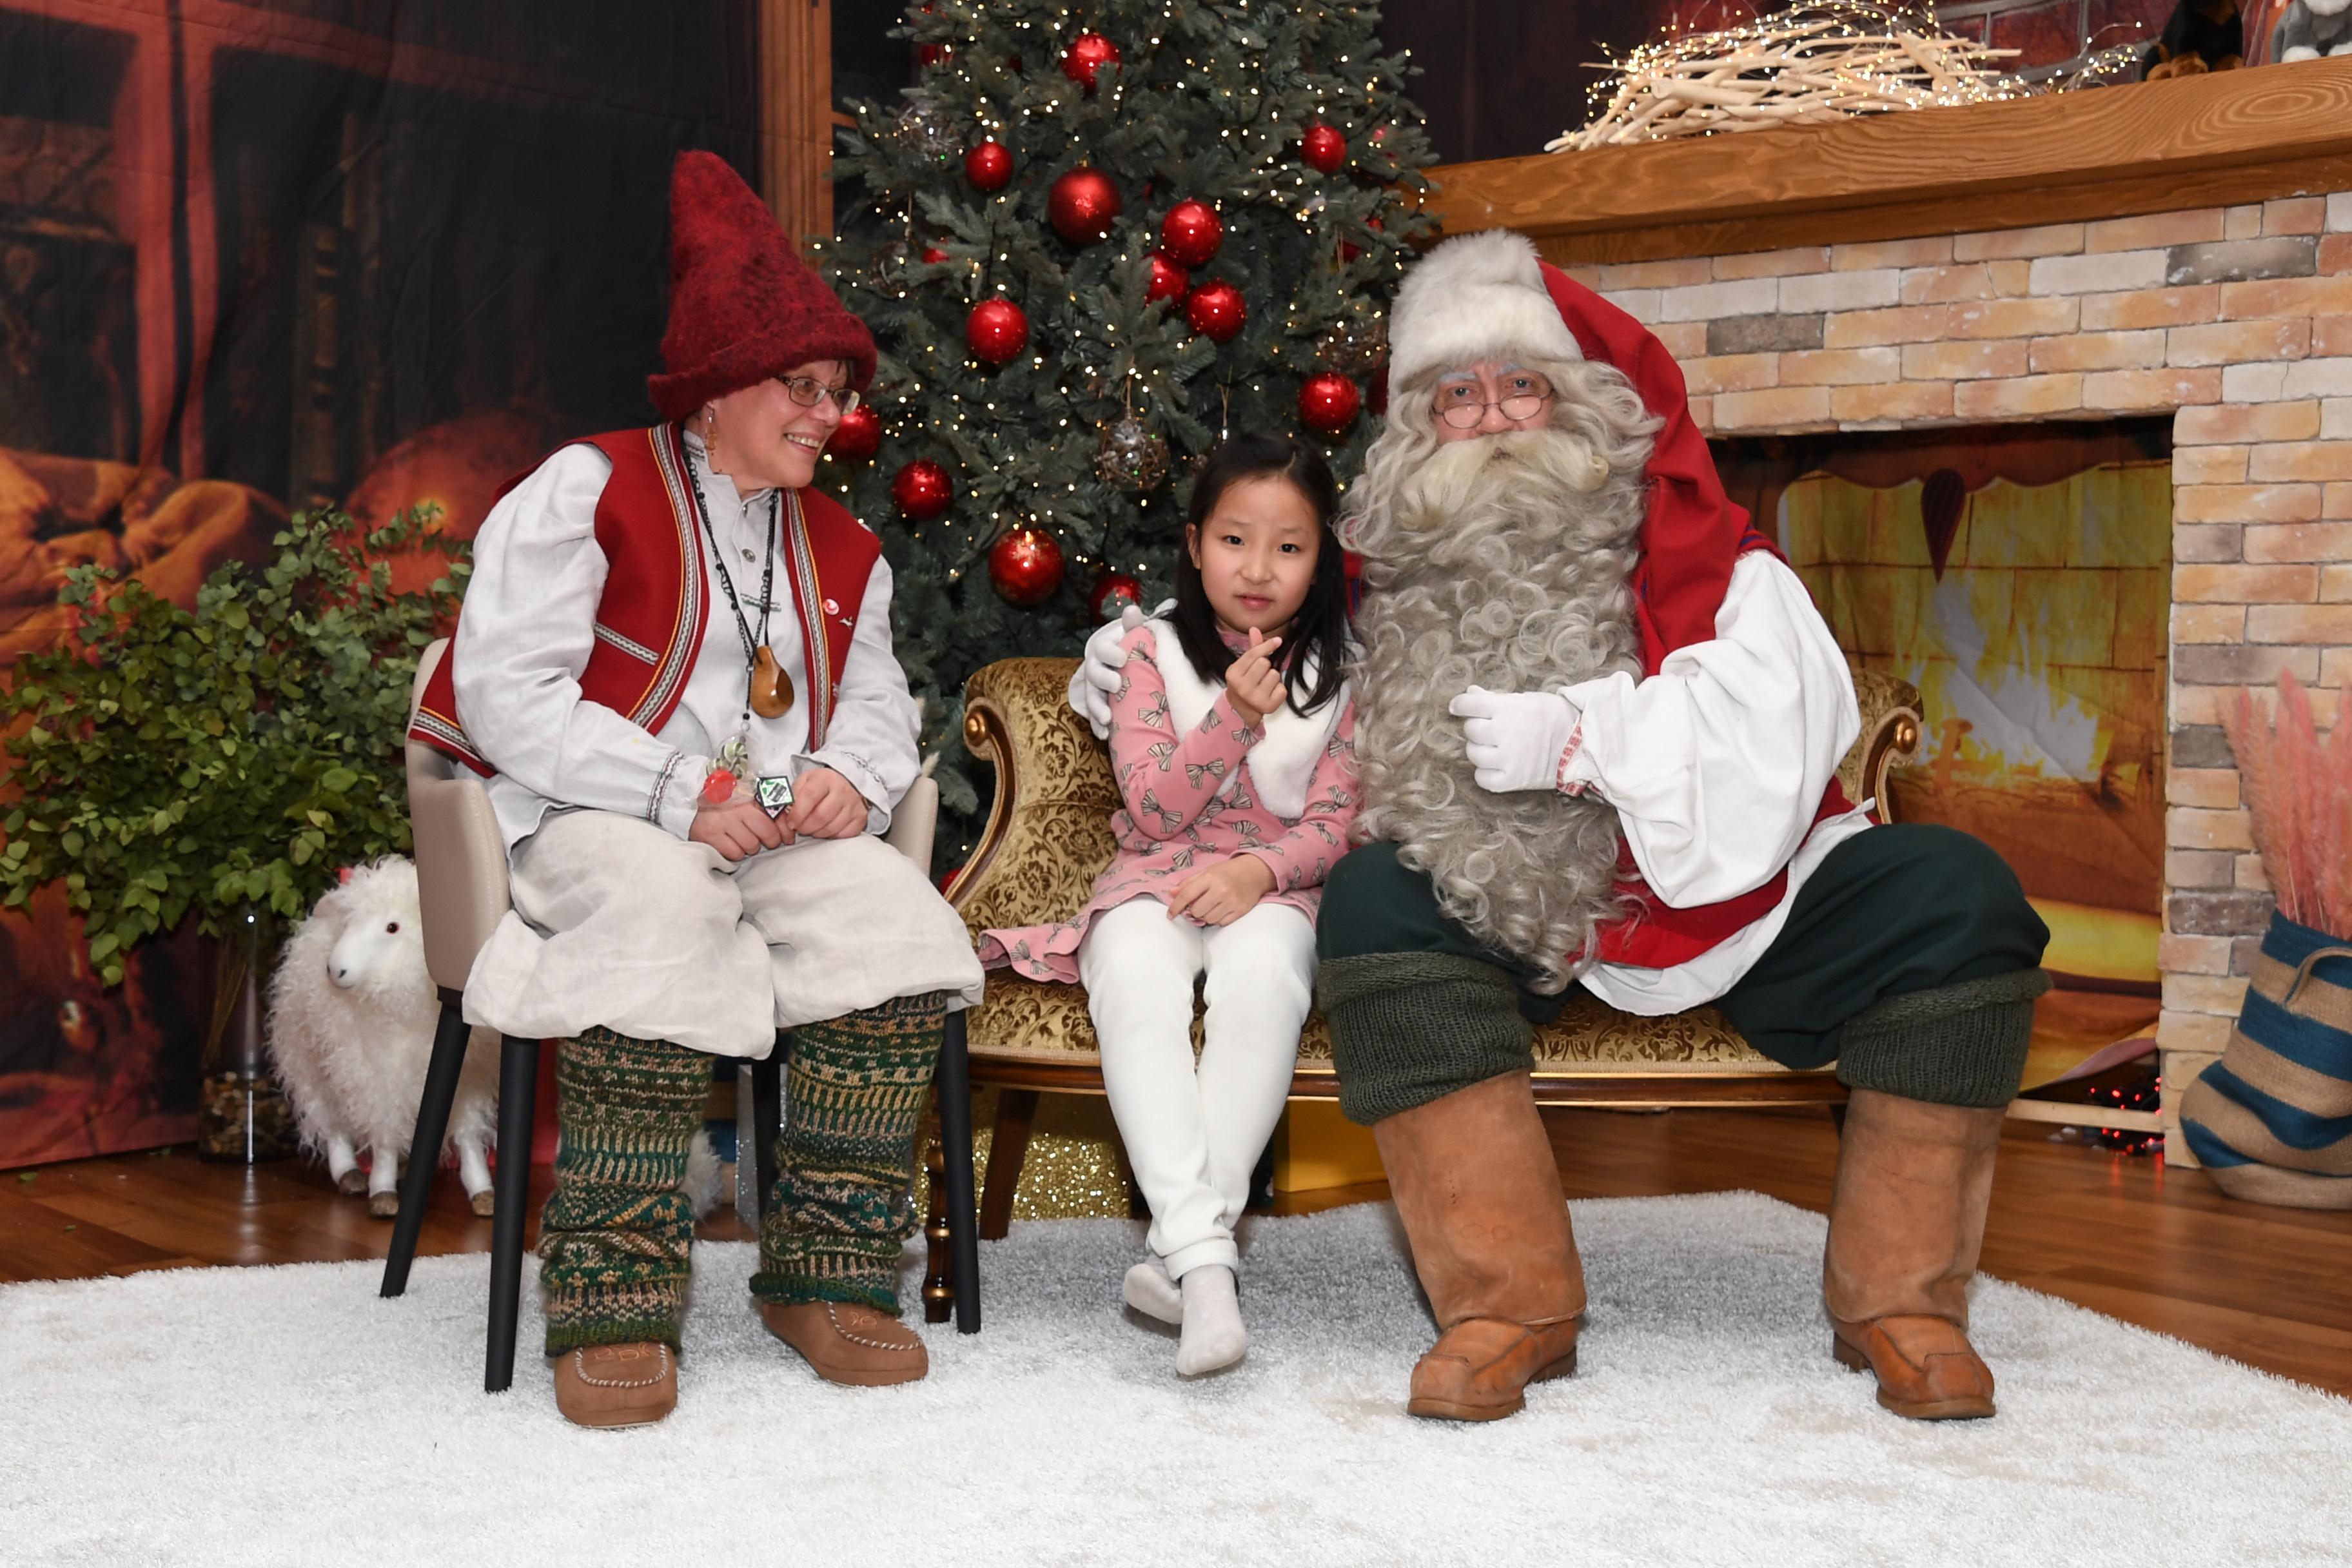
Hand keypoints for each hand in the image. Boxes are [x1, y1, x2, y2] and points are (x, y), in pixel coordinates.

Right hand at [690, 796, 789, 860]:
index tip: (786, 838)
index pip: (776, 817)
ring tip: (739, 837)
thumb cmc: (726, 805)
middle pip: (767, 834)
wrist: (694, 804)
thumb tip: (789, 833)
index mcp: (749, 797)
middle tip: (760, 838)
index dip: (784, 831)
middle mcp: (736, 808)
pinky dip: (734, 852)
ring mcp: (722, 821)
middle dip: (768, 840)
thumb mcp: (749, 802)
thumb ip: (769, 813)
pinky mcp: (709, 835)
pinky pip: (734, 853)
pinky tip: (728, 842)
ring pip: (751, 846)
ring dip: (748, 846)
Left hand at [785, 766, 867, 839]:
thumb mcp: (805, 781)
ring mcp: (854, 805)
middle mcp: (842, 790)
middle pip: (820, 816)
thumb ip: (793, 794)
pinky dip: (831, 836)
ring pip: (831, 828)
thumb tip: (785, 812)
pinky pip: (843, 835)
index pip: (809, 797)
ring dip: (817, 833)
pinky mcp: (860, 818)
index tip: (791, 822)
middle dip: (805, 827)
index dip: (797, 813)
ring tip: (812, 827)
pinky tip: (826, 828)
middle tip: (800, 828)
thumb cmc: (822, 785)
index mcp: (825, 778)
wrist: (847, 783)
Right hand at [1069, 600, 1173, 739]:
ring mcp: (1095, 688)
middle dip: (1104, 680)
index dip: (1111, 653)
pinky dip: (1098, 725)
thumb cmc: (1132, 646)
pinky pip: (1094, 716)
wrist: (1124, 662)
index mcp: (1104, 649)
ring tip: (1108, 719)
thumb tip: (1132, 609)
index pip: (1102, 648)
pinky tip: (1104, 736)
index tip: (1124, 658)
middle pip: (1094, 674)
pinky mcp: (1099, 704)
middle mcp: (1095, 668)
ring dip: (1098, 708)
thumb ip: (1134, 625)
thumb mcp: (1134, 634)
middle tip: (1117, 685)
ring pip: (1091, 697)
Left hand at [1165, 856, 1277, 926]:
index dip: (1175, 906)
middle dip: (1194, 910)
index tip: (1170, 915)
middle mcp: (1221, 890)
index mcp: (1210, 877)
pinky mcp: (1241, 910)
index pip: (1187, 895)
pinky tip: (1222, 909)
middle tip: (1200, 904)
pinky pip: (1222, 923)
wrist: (1256, 872)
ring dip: (1206, 915)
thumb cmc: (1228, 871)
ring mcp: (1232, 901)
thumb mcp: (1207, 871)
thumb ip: (1189, 883)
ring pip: (1208, 919)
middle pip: (1196, 911)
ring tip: (1213, 905)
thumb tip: (1171, 893)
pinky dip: (1218, 919)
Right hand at [1222, 626, 1286, 728]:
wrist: (1242, 709)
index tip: (1278, 640)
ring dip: (1273, 678)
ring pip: (1275, 675)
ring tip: (1264, 685)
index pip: (1253, 654)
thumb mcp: (1243, 666)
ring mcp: (1255, 698)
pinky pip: (1282, 689)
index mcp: (1233, 674)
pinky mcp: (1268, 707)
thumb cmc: (1244, 683)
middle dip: (1266, 666)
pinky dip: (1279, 690)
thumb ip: (1252, 648)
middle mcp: (1242, 687)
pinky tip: (1269, 694)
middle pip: (1265, 663)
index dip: (1267, 645)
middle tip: (1260, 675)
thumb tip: (1254, 628)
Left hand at [1447, 685, 1583, 793]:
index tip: (1457, 706)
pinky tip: (1496, 765)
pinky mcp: (1512, 780)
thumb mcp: (1527, 699)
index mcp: (1508, 709)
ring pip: (1473, 753)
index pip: (1469, 704)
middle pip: (1471, 730)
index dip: (1460, 704)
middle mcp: (1504, 733)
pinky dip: (1485, 773)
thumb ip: (1496, 698)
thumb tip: (1470, 693)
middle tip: (1490, 728)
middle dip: (1477, 727)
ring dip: (1480, 749)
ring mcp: (1507, 759)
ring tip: (1495, 747)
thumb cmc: (1555, 716)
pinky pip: (1482, 778)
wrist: (1582, 744)